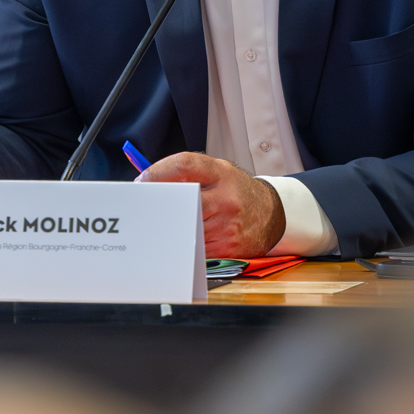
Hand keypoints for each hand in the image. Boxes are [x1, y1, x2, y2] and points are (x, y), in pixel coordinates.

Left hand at [138, 151, 285, 256]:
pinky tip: (188, 237)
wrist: (271, 214)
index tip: (143, 181)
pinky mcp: (227, 248)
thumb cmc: (237, 192)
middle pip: (181, 201)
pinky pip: (194, 247)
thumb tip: (149, 181)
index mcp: (221, 174)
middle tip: (148, 207)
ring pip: (184, 227)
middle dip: (161, 205)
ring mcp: (227, 225)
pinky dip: (186, 242)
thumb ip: (189, 174)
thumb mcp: (219, 172)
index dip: (158, 172)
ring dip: (172, 226)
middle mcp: (226, 198)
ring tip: (171, 222)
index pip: (184, 166)